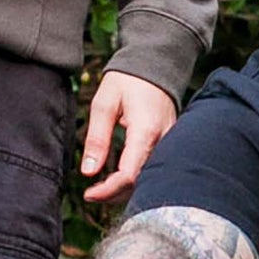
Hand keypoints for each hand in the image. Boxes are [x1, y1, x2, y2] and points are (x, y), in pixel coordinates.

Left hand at [80, 70, 176, 202]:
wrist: (156, 64)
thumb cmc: (128, 81)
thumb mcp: (104, 103)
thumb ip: (97, 138)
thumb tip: (88, 172)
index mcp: (146, 131)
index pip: (129, 175)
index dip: (108, 191)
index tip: (89, 194)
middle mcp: (163, 142)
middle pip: (141, 183)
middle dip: (115, 194)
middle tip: (91, 194)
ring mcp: (170, 144)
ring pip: (149, 179)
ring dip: (125, 189)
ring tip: (101, 189)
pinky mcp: (170, 144)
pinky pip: (155, 168)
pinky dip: (136, 179)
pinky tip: (118, 178)